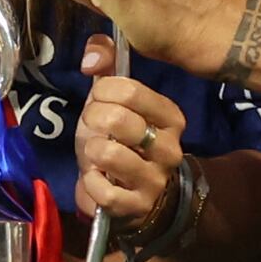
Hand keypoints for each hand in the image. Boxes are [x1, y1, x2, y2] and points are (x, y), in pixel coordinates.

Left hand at [71, 44, 188, 243]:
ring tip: (95, 153)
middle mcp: (169, 148)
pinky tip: (95, 178)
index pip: (131, 90)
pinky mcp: (137, 207)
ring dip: (91, 151)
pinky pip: (102, 190)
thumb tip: (92, 54)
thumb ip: (107, 67)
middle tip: (93, 125)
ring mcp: (155, 180)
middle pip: (119, 119)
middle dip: (93, 118)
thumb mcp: (116, 103)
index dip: (102, 91)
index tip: (97, 98)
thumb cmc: (123, 142)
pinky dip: (90, 182)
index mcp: (170, 118)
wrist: (140, 196)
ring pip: (108, 154)